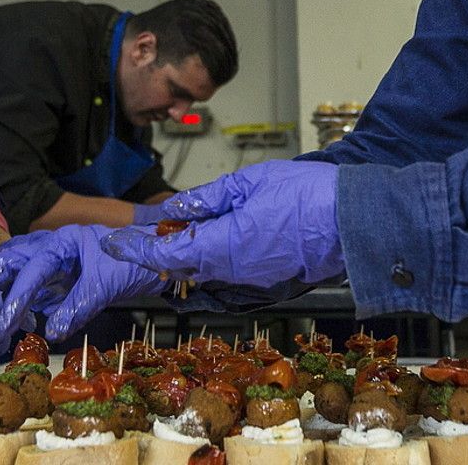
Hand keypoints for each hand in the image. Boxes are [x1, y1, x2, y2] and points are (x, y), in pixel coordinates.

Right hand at [0, 224, 166, 341]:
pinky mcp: (53, 276)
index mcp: (63, 241)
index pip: (33, 268)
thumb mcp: (109, 283)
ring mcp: (49, 260)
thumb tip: (54, 330)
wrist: (153, 259)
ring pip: (11, 269)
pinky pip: (24, 284)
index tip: (3, 324)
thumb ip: (80, 304)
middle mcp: (50, 246)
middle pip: (8, 260)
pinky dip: (9, 297)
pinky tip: (0, 315)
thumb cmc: (133, 262)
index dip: (16, 297)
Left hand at [102, 160, 343, 287]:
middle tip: (143, 236)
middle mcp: (231, 274)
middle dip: (158, 253)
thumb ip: (210, 197)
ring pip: (205, 276)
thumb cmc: (307, 196)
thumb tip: (180, 206)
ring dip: (186, 259)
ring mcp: (252, 284)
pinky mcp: (270, 285)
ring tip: (177, 237)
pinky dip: (212, 268)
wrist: (354, 223)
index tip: (113, 244)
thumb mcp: (251, 182)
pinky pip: (229, 281)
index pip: (165, 252)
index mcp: (221, 248)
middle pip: (182, 268)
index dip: (135, 248)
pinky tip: (213, 249)